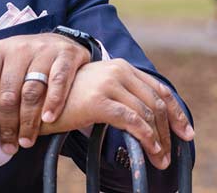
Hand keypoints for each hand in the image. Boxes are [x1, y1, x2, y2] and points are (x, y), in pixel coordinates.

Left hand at [0, 33, 90, 153]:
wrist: (58, 46)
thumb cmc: (18, 61)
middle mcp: (19, 48)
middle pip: (8, 92)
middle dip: (6, 123)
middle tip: (7, 145)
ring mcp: (43, 51)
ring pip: (32, 89)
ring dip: (28, 120)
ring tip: (26, 141)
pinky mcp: (66, 56)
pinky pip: (58, 80)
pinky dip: (53, 101)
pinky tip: (49, 120)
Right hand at [42, 59, 194, 169]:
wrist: (39, 99)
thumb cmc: (68, 97)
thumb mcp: (98, 88)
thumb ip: (121, 91)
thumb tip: (150, 115)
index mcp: (118, 65)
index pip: (157, 88)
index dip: (174, 111)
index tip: (184, 131)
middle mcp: (116, 70)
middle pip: (155, 102)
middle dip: (168, 130)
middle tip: (169, 153)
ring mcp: (107, 83)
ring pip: (147, 114)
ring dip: (159, 140)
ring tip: (159, 158)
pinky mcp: (98, 100)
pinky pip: (133, 122)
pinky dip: (147, 139)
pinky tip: (150, 151)